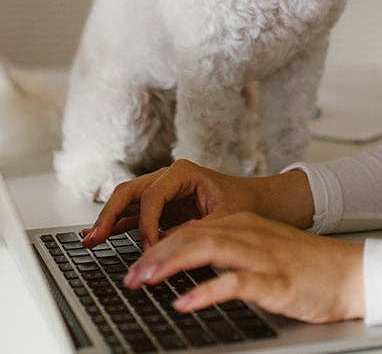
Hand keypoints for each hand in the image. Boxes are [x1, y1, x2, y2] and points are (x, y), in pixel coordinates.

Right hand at [82, 159, 262, 248]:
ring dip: (108, 220)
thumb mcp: (225, 217)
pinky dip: (117, 226)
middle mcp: (167, 178)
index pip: (153, 196)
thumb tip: (168, 244)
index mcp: (182, 172)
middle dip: (110, 214)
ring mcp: (161, 192)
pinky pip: (133, 215)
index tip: (149, 248)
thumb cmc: (242, 203)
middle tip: (94, 237)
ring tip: (89, 241)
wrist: (254, 202)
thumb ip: (197, 229)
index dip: (147, 223)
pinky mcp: (160, 208)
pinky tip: (101, 238)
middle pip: (129, 191)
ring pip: (126, 202)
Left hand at [122, 212, 364, 323]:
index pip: (193, 228)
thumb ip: (232, 252)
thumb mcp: (264, 252)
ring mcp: (262, 255)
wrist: (350, 273)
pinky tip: (183, 303)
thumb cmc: (308, 267)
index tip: (136, 264)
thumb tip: (194, 260)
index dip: (160, 244)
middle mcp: (250, 234)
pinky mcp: (274, 278)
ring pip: (207, 250)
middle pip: (193, 236)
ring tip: (143, 282)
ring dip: (170, 265)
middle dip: (156, 254)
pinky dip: (206, 292)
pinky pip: (234, 282)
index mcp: (246, 225)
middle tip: (128, 276)